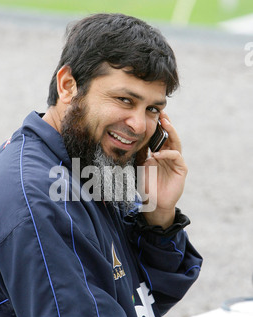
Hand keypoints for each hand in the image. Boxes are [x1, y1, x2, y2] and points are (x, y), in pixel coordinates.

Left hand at [140, 112, 187, 228]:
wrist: (155, 203)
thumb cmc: (148, 186)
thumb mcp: (141, 166)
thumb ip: (141, 154)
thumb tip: (135, 140)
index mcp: (161, 153)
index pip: (161, 137)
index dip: (158, 127)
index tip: (152, 115)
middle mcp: (170, 155)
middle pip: (170, 136)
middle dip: (166, 124)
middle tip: (162, 113)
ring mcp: (176, 162)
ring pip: (176, 143)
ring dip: (171, 132)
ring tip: (165, 123)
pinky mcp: (181, 169)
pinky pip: (176, 156)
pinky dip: (167, 153)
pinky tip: (158, 154)